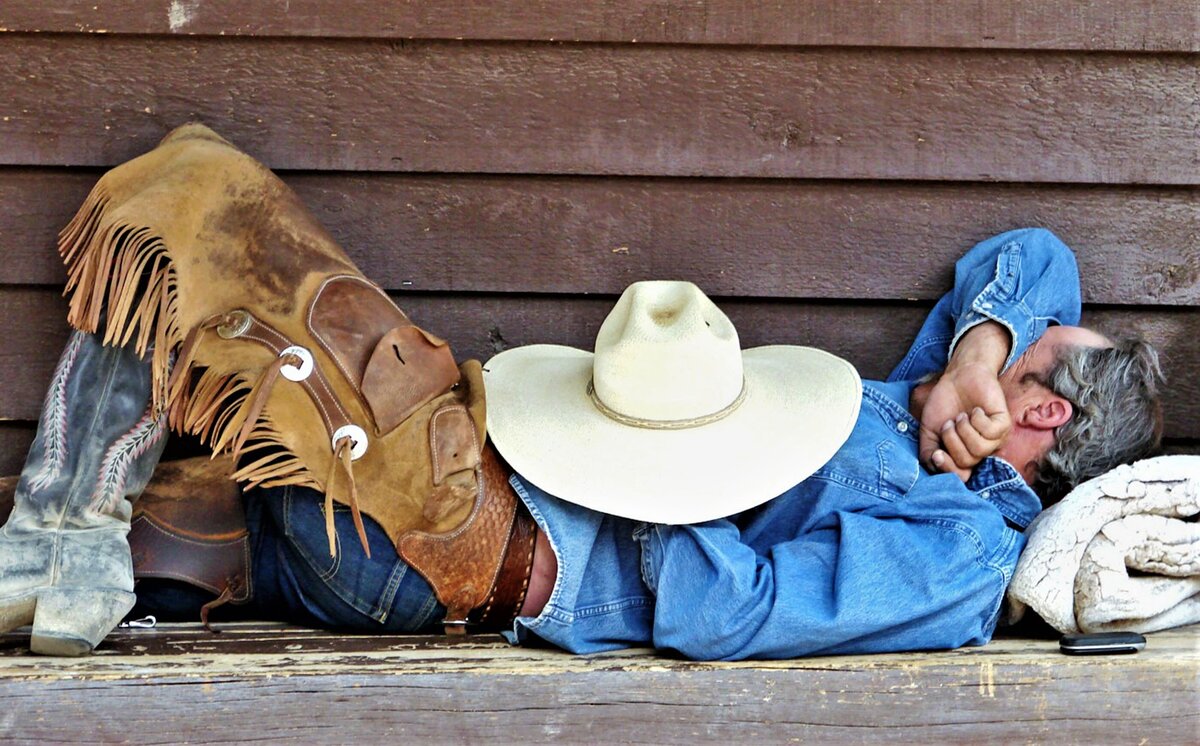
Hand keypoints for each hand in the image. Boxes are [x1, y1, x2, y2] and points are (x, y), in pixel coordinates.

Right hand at [918, 322, 1012, 480]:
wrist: (957, 378)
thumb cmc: (944, 404)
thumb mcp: (929, 431)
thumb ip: (928, 452)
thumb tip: (934, 465)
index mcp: (964, 455)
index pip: (961, 476)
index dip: (947, 468)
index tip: (936, 453)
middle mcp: (981, 451)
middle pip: (966, 462)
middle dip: (951, 440)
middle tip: (949, 423)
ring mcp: (994, 439)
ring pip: (979, 449)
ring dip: (963, 429)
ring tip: (961, 416)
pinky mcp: (1004, 424)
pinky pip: (989, 432)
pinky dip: (976, 419)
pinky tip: (976, 410)